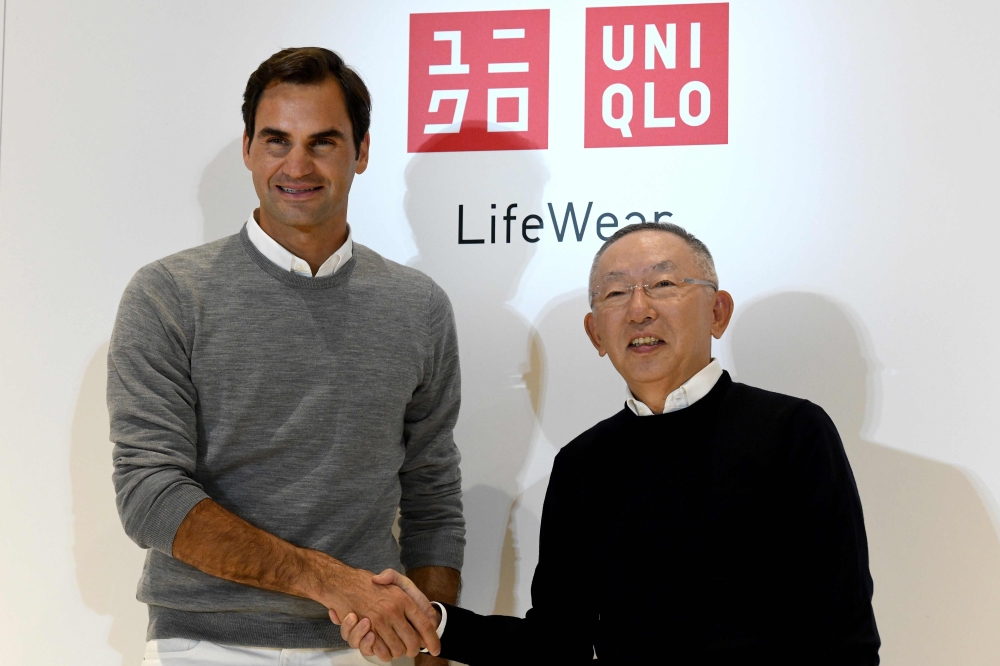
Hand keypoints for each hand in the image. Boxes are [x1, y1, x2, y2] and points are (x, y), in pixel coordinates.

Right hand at [321, 563, 439, 658]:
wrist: (342, 584)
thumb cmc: (371, 585)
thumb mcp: (392, 578)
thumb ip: (400, 582)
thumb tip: (414, 602)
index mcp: (403, 599)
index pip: (425, 624)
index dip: (432, 640)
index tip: (436, 650)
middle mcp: (393, 611)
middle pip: (412, 642)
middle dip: (414, 650)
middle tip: (412, 650)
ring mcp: (379, 622)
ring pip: (397, 650)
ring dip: (398, 652)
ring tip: (399, 648)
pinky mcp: (366, 631)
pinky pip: (380, 651)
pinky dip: (383, 653)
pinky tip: (384, 648)